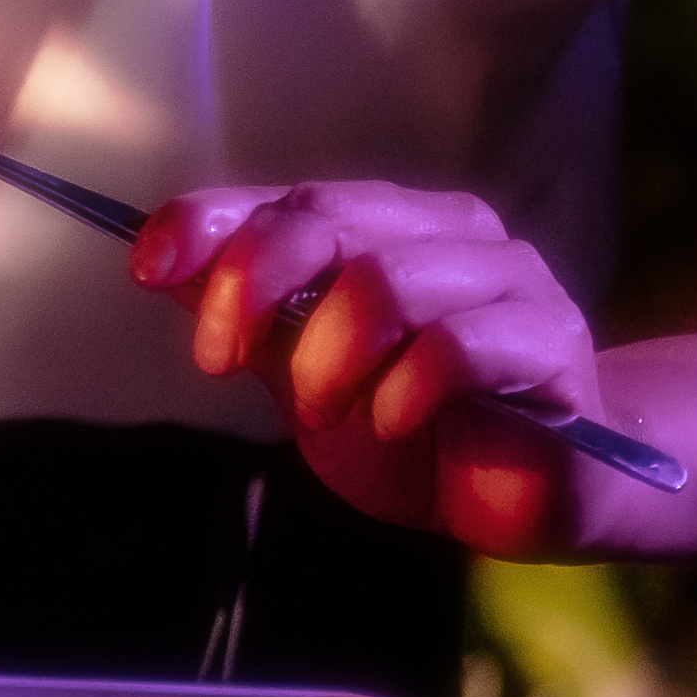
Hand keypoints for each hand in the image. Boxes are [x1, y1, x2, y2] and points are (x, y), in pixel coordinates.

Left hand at [122, 177, 608, 550]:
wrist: (521, 499)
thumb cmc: (412, 431)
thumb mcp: (305, 374)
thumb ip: (249, 318)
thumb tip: (159, 263)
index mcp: (391, 224)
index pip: (288, 197)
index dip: (209, 223)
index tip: (147, 270)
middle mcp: (453, 233)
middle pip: (328, 220)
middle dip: (252, 289)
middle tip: (222, 363)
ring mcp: (511, 280)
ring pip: (386, 281)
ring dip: (327, 358)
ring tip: (324, 411)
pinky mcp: (550, 344)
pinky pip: (455, 347)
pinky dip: (400, 391)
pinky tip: (391, 423)